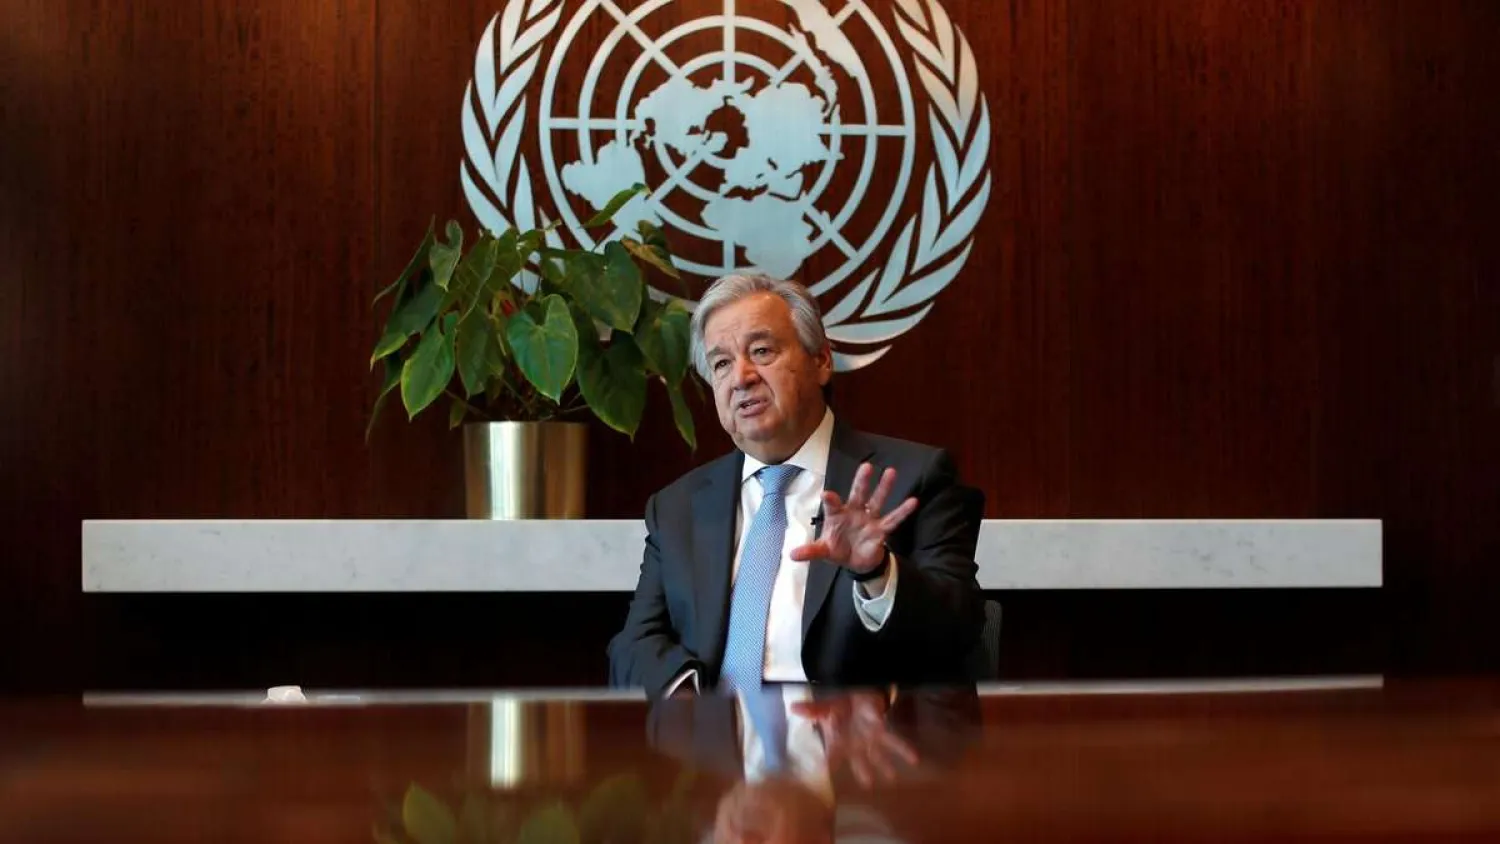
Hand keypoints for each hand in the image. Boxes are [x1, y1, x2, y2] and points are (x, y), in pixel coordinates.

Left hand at [789, 463, 916, 573]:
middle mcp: (854, 512)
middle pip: (858, 494)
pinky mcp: (881, 531)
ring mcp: (869, 519)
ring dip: (884, 487)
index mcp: (837, 515)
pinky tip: (913, 501)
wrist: (856, 561)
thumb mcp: (824, 550)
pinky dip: (903, 512)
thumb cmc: (838, 548)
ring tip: (891, 471)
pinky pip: (893, 520)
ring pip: (878, 501)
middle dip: (861, 481)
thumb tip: (791, 554)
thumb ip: (811, 551)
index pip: (833, 505)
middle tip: (866, 466)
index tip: (827, 495)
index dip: (830, 500)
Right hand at [791, 691, 917, 787]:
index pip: (832, 756)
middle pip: (859, 761)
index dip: (828, 763)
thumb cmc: (840, 706)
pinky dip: (903, 749)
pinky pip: (894, 740)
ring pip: (879, 755)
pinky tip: (914, 759)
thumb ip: (812, 710)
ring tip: (893, 778)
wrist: (857, 696)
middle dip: (864, 772)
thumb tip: (792, 707)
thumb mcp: (825, 708)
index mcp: (839, 743)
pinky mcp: (882, 731)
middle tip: (869, 785)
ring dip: (887, 765)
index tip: (824, 771)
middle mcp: (856, 746)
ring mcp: (870, 740)